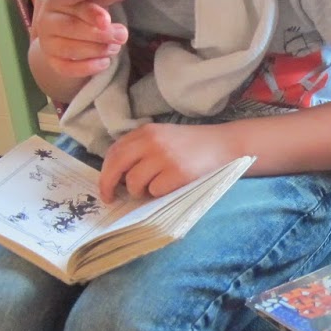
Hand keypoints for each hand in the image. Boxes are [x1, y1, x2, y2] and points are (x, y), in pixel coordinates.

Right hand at [31, 0, 126, 80]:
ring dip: (97, 50)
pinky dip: (87, 68)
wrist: (72, 25)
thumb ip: (99, 7)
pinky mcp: (51, 60)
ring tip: (115, 48)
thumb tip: (106, 23)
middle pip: (71, 28)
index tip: (108, 22)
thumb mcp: (94, 0)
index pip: (75, 6)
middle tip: (121, 36)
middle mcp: (46, 20)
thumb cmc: (87, 9)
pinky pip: (66, 68)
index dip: (92, 14)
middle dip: (100, 35)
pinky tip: (105, 62)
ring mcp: (46, 42)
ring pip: (69, 49)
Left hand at [99, 123, 237, 200]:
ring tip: (154, 189)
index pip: (114, 152)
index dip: (105, 172)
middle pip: (117, 166)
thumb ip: (141, 149)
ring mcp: (165, 157)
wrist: (225, 145)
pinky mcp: (178, 173)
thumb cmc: (192, 146)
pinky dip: (159, 194)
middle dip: (109, 186)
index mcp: (146, 131)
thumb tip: (117, 176)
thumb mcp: (164, 137)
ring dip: (140, 192)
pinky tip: (171, 186)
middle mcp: (152, 141)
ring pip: (134, 182)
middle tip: (110, 199)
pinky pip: (155, 191)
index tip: (106, 187)